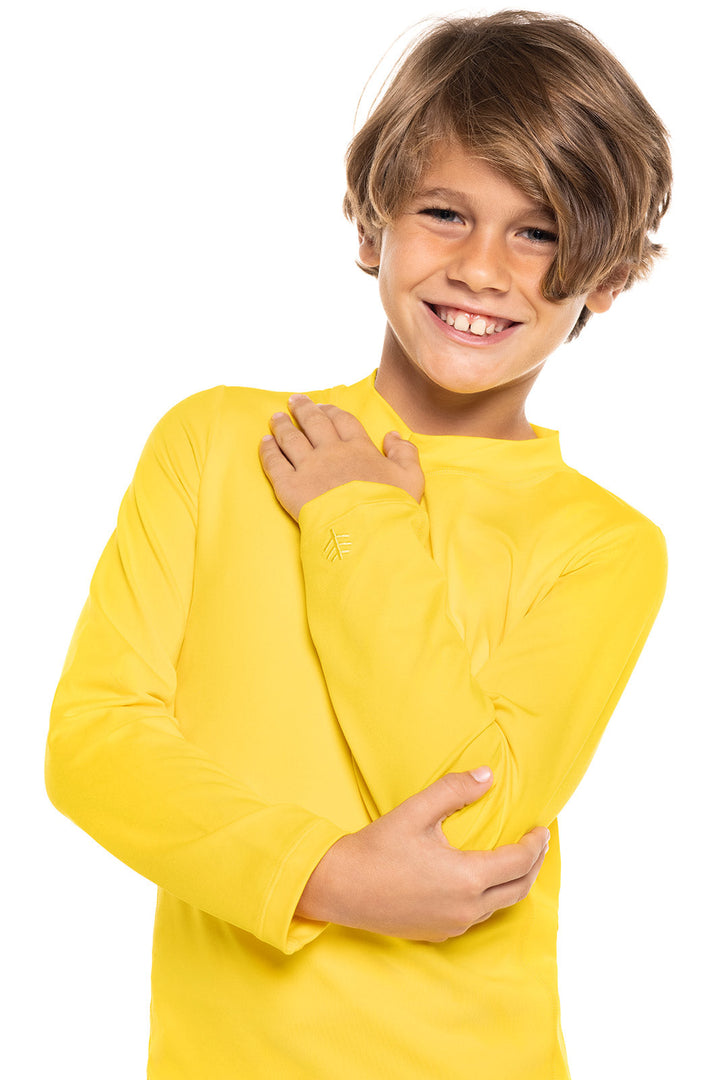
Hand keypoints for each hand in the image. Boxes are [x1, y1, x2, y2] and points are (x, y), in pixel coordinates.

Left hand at [259, 395, 424, 520]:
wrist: (365, 531)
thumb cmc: (391, 508)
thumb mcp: (411, 478)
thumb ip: (405, 453)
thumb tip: (393, 435)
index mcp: (360, 448)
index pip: (343, 421)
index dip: (332, 411)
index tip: (325, 406)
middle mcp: (331, 452)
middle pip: (314, 423)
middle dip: (303, 409)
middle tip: (294, 401)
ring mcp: (309, 468)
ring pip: (291, 438)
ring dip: (282, 426)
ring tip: (276, 417)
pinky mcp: (290, 487)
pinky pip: (274, 463)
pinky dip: (268, 450)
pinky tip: (264, 441)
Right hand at [295, 769, 549, 941]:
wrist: (340, 887)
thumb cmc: (377, 847)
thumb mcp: (417, 811)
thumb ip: (455, 790)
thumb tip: (488, 775)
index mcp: (466, 878)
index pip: (519, 862)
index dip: (535, 845)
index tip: (542, 829)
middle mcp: (466, 908)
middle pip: (518, 889)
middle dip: (533, 865)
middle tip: (537, 844)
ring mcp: (452, 924)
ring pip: (498, 906)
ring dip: (513, 882)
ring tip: (515, 859)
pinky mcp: (437, 933)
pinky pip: (476, 916)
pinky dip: (490, 897)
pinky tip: (480, 880)